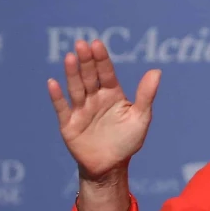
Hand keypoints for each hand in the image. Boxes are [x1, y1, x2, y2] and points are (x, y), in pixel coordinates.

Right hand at [47, 39, 161, 182]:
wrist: (111, 167)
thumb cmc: (127, 141)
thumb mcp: (141, 118)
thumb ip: (146, 95)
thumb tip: (156, 71)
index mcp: (112, 94)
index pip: (106, 73)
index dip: (102, 59)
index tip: (97, 44)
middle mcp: (95, 98)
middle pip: (89, 76)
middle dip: (86, 61)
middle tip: (82, 44)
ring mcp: (81, 110)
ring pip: (76, 88)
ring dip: (72, 73)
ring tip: (69, 57)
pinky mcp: (69, 124)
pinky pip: (62, 108)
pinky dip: (57, 96)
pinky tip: (52, 83)